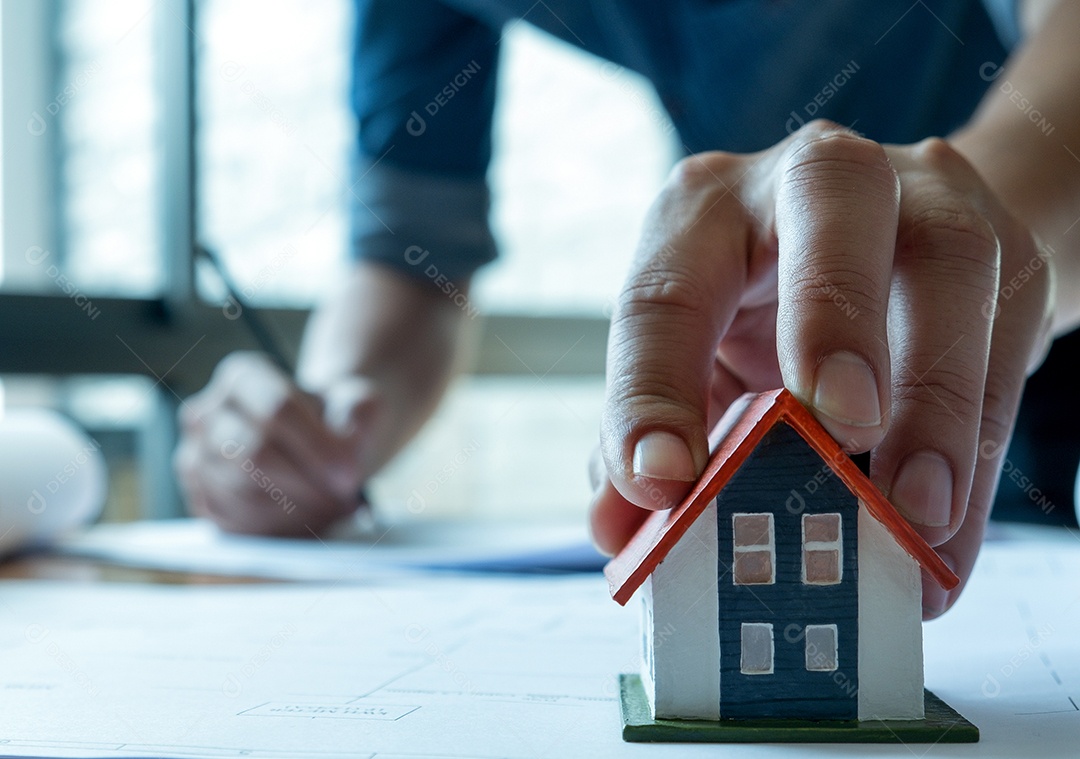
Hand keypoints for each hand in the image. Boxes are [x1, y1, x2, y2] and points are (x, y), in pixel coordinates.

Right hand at [174, 352, 376, 536]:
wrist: (317, 445)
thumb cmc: (334, 420)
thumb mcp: (358, 402)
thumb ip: (360, 413)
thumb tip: (346, 457)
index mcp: (242, 376)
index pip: (276, 409)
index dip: (317, 446)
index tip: (350, 472)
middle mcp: (206, 412)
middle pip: (255, 452)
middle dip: (306, 482)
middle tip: (341, 498)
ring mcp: (195, 456)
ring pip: (242, 490)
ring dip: (294, 508)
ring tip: (330, 510)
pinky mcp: (201, 498)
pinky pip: (231, 521)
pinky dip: (274, 528)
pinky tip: (305, 522)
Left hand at [590, 120, 1053, 617]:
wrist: (901, 254)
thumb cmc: (772, 313)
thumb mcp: (701, 363)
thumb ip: (655, 439)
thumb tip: (623, 532)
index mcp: (705, 211)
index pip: (663, 290)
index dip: (654, 390)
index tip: (661, 482)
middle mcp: (813, 175)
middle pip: (833, 193)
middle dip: (832, 312)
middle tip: (839, 423)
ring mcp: (926, 200)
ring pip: (952, 263)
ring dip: (937, 399)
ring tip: (915, 512)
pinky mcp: (1007, 253)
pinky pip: (1008, 342)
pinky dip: (981, 450)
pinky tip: (948, 538)